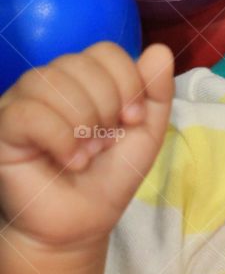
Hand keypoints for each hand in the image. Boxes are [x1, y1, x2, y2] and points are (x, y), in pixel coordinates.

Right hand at [0, 41, 173, 250]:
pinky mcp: (3, 128)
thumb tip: (160, 49)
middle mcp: (49, 83)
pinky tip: (70, 161)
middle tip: (104, 143)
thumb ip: (156, 92)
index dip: (127, 83)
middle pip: (80, 63)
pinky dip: (60, 138)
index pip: (105, 50)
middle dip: (106, 107)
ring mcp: (20, 102)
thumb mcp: (145, 133)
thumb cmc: (108, 177)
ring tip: (87, 155)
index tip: (132, 120)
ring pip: (52, 82)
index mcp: (83, 78)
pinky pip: (28, 113)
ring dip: (83, 124)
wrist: (80, 225)